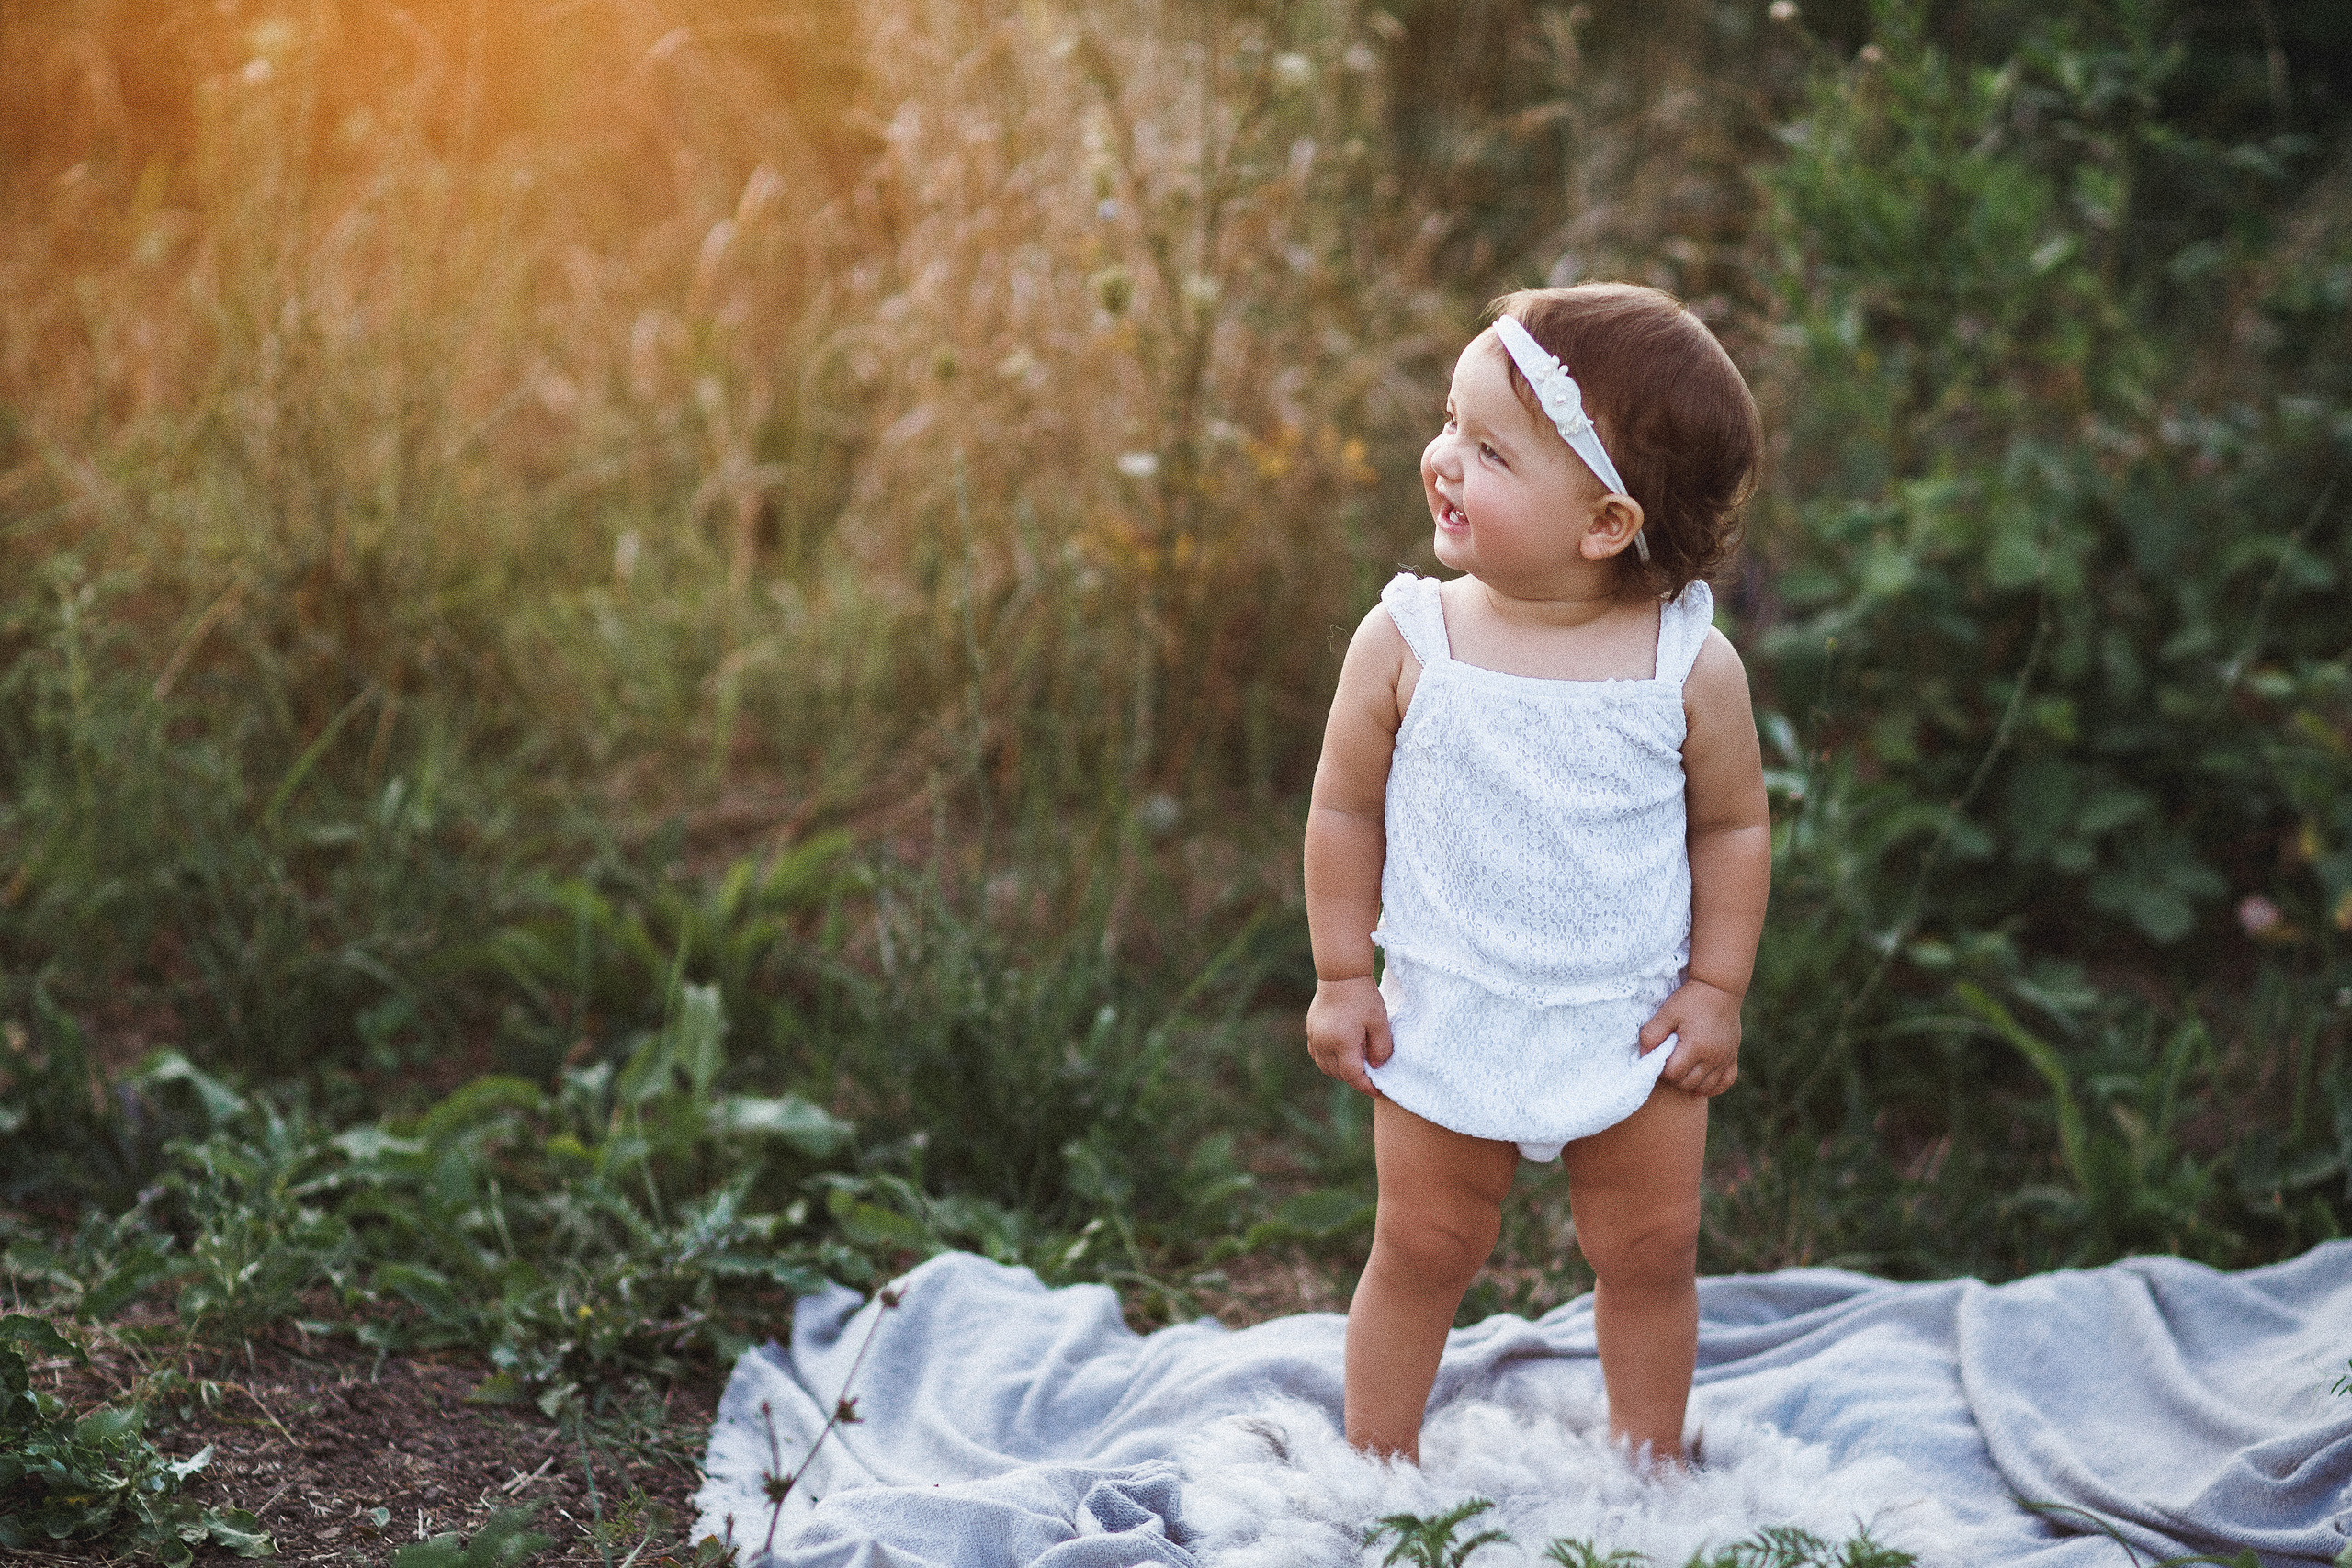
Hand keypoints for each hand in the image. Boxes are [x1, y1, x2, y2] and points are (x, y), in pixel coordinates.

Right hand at [1305, 975, 1391, 1097]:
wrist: (1341, 975)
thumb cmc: (1363, 997)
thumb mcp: (1380, 1022)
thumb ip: (1381, 1048)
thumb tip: (1376, 1067)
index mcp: (1342, 1042)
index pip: (1353, 1076)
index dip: (1366, 1086)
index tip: (1377, 1091)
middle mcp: (1325, 1043)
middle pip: (1338, 1074)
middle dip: (1355, 1080)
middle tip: (1370, 1077)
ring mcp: (1315, 1037)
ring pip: (1326, 1067)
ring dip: (1341, 1072)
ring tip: (1357, 1067)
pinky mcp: (1310, 1030)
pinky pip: (1317, 1055)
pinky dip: (1329, 1062)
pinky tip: (1341, 1056)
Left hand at [1638, 979, 1741, 1096]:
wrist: (1719, 988)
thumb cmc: (1691, 999)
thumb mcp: (1667, 1013)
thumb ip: (1651, 1034)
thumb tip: (1644, 1054)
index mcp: (1696, 1046)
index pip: (1673, 1073)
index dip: (1661, 1069)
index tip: (1659, 1056)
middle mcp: (1713, 1056)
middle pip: (1688, 1083)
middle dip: (1674, 1077)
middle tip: (1668, 1061)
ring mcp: (1725, 1058)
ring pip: (1706, 1087)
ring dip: (1690, 1083)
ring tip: (1682, 1067)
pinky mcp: (1733, 1056)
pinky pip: (1725, 1082)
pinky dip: (1713, 1085)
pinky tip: (1701, 1077)